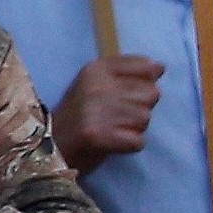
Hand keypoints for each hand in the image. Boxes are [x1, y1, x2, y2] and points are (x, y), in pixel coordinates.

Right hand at [51, 55, 163, 172]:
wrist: (52, 145)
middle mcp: (98, 85)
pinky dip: (129, 145)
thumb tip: (160, 68)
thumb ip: (127, 72)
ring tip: (112, 128)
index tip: (126, 94)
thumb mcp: (96, 83)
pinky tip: (113, 142)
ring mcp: (99, 110)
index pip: (146, 67)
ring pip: (145, 118)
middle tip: (116, 115)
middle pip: (151, 94)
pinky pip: (138, 141)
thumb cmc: (79, 113)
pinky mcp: (102, 135)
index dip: (144, 83)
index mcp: (97, 68)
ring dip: (134, 128)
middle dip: (140, 107)